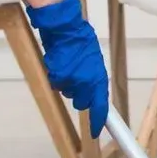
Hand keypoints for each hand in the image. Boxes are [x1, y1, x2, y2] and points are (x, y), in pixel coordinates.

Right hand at [27, 0, 109, 136]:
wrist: (65, 28)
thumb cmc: (80, 40)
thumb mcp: (93, 59)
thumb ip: (93, 76)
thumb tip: (92, 88)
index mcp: (98, 78)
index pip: (99, 105)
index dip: (97, 119)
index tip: (95, 130)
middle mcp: (87, 82)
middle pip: (81, 101)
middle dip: (78, 94)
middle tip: (76, 78)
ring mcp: (71, 80)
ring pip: (68, 92)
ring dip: (67, 82)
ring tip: (68, 64)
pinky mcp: (58, 76)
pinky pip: (56, 82)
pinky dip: (57, 75)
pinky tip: (59, 62)